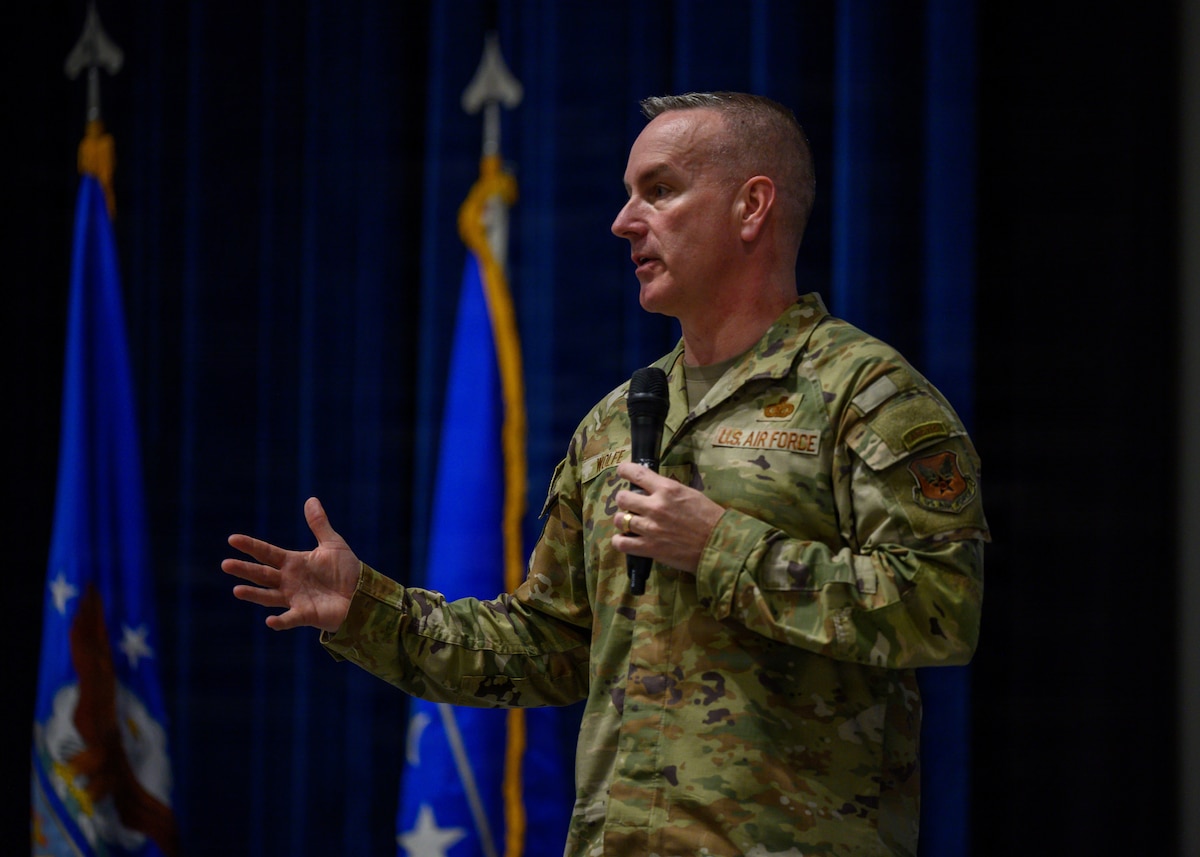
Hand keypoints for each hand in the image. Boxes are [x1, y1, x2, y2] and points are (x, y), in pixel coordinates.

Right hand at [221, 497, 359, 631]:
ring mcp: (295, 599)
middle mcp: (289, 581)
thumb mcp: (332, 543)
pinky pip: (290, 619)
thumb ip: (319, 524)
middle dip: (244, 569)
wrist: (362, 593)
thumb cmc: (346, 570)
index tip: (232, 539)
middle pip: (262, 574)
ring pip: (269, 596)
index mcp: (293, 562)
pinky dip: (280, 621)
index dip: (250, 546)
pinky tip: (270, 621)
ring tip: (237, 590)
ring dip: (254, 594)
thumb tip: (311, 499)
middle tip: (225, 564)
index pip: (267, 553)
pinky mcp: (305, 614)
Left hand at [611, 462, 725, 573]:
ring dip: (623, 520)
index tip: (622, 471)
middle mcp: (655, 506)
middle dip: (624, 499)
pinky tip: (625, 539)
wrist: (719, 544)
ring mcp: (650, 528)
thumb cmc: (710, 517)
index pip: (636, 473)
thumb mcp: (690, 494)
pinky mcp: (649, 548)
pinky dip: (620, 541)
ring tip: (629, 522)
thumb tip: (652, 489)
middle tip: (630, 504)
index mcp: (667, 489)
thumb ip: (668, 491)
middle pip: (622, 497)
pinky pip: (622, 543)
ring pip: (620, 519)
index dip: (624, 470)